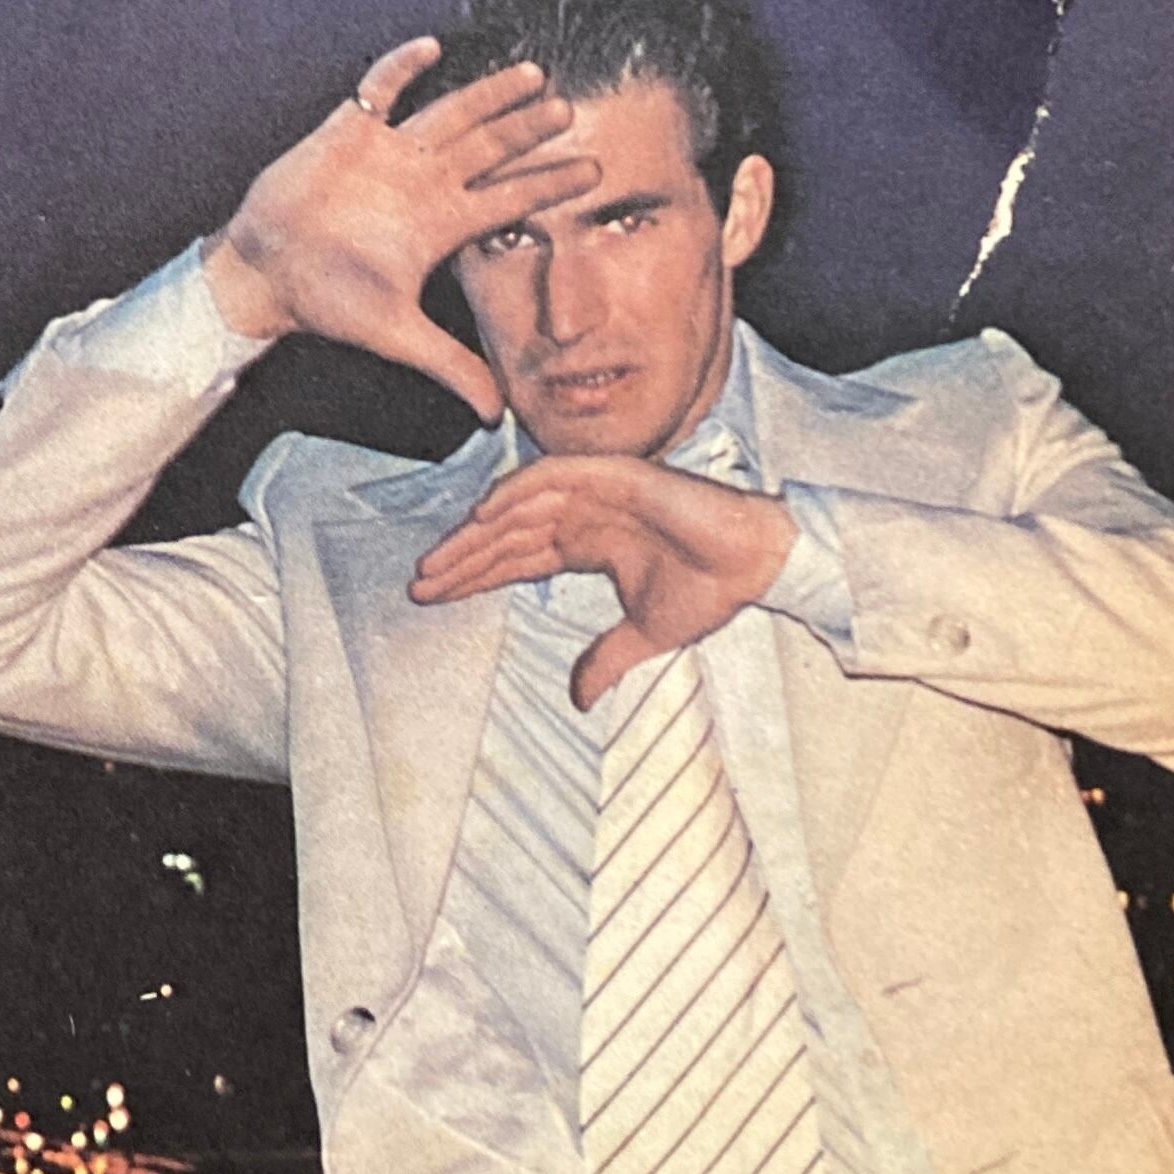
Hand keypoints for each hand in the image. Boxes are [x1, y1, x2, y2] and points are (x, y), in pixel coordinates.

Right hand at [201, 38, 595, 423]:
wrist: (267, 273)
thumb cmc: (327, 300)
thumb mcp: (396, 334)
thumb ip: (450, 366)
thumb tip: (496, 414)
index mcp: (441, 222)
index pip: (509, 198)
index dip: (550, 184)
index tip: (597, 172)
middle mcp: (425, 181)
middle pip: (490, 147)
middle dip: (529, 130)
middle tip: (571, 110)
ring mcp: (390, 152)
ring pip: (450, 112)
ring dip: (488, 94)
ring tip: (531, 73)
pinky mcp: (349, 130)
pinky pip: (381, 88)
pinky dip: (403, 67)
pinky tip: (433, 45)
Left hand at [409, 455, 797, 709]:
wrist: (754, 563)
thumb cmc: (708, 591)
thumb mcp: (645, 637)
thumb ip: (606, 659)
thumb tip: (578, 698)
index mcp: (586, 545)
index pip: (515, 558)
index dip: (474, 576)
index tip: (433, 596)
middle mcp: (584, 515)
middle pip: (505, 534)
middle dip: (460, 559)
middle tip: (419, 583)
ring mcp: (597, 491)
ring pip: (518, 506)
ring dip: (475, 532)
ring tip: (438, 562)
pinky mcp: (616, 474)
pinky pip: (553, 476)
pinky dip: (515, 492)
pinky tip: (483, 516)